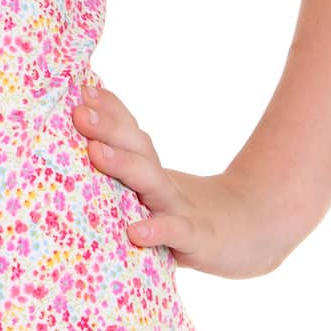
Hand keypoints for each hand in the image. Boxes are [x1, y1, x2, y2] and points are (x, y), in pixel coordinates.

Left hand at [72, 82, 298, 278]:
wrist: (251, 233)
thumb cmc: (185, 213)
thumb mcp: (155, 189)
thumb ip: (127, 167)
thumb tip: (87, 139)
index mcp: (151, 170)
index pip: (130, 133)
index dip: (109, 111)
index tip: (82, 90)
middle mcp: (163, 183)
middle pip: (138, 150)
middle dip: (108, 128)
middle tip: (80, 112)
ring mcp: (181, 209)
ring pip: (151, 183)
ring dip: (124, 164)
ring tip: (95, 152)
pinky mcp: (197, 240)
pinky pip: (175, 233)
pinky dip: (157, 230)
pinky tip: (136, 231)